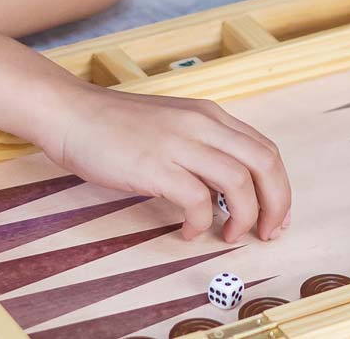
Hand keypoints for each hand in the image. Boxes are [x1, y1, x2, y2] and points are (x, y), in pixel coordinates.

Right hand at [40, 82, 291, 244]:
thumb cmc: (115, 125)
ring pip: (239, 183)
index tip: (275, 216)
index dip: (279, 187)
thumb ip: (202, 146)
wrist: (71, 114)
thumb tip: (229, 191)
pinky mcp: (155, 167)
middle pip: (264, 164)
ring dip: (242, 218)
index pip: (265, 149)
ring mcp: (179, 143)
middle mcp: (202, 124)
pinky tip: (187, 232)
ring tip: (228, 236)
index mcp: (209, 115)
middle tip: (266, 233)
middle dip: (276, 205)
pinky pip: (198, 201)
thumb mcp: (172, 124)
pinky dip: (200, 223)